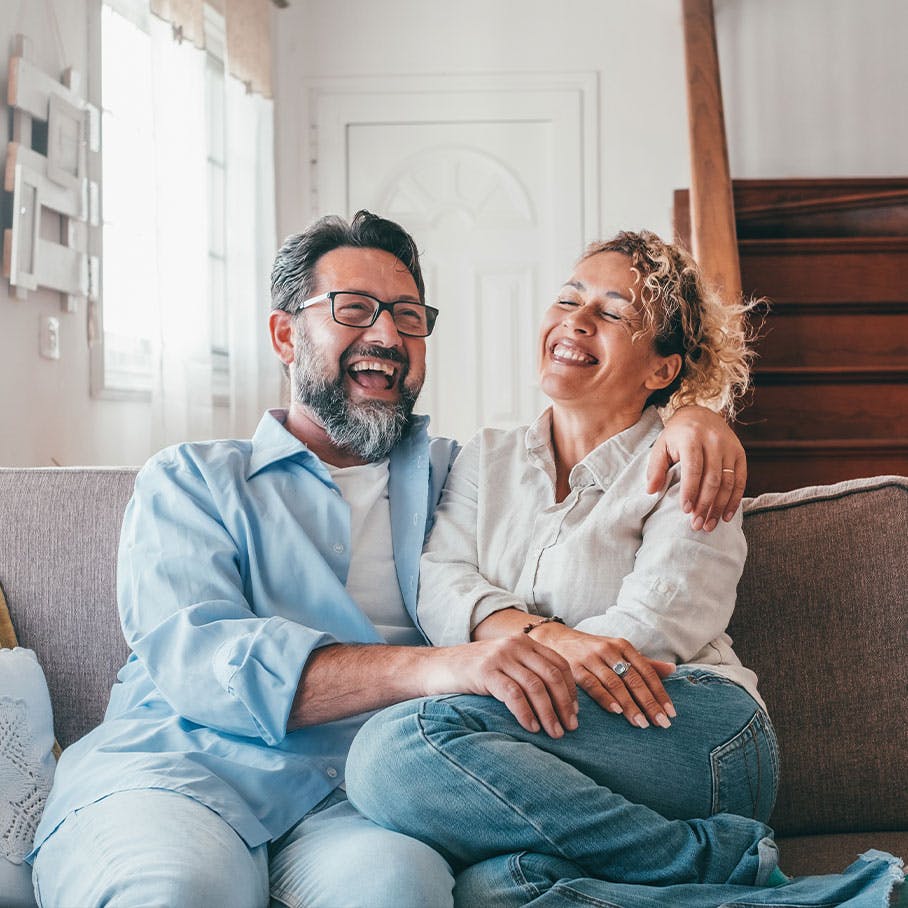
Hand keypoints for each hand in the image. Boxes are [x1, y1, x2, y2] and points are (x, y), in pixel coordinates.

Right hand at [422, 636, 578, 737]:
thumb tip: (559, 702)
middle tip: (571, 728)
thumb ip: (527, 672)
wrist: (436, 667)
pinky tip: (532, 727)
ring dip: (549, 713)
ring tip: (555, 733)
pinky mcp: (485, 671)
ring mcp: (499, 657)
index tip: (575, 713)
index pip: (559, 664)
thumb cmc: (473, 672)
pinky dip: (526, 713)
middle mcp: (515, 645)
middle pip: (551, 675)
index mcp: (524, 642)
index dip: (570, 690)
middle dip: (564, 704)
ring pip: (535, 686)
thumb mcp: (505, 665)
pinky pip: (513, 694)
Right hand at [532, 623, 675, 728]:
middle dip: (649, 703)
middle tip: (662, 723)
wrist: (556, 639)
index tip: (671, 713)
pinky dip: (605, 698)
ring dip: (630, 705)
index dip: (660, 692)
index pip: (646, 671)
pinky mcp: (574, 668)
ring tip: (642, 724)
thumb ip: (644, 662)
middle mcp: (609, 650)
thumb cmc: (593, 650)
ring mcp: (591, 658)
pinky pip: (592, 685)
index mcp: (623, 646)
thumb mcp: (618, 651)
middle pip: (633, 679)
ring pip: (615, 683)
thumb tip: (672, 670)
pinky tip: (616, 712)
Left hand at [647, 406, 746, 531]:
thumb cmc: (677, 435)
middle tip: (697, 524)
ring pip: (728, 482)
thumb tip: (651, 491)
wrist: (699, 414)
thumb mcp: (661, 446)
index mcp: (691, 438)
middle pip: (713, 479)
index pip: (693, 469)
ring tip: (709, 525)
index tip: (685, 510)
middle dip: (705, 504)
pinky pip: (740, 480)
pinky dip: (734, 500)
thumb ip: (655, 467)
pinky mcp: (740, 453)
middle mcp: (714, 441)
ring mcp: (729, 447)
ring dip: (719, 507)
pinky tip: (726, 516)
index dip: (690, 491)